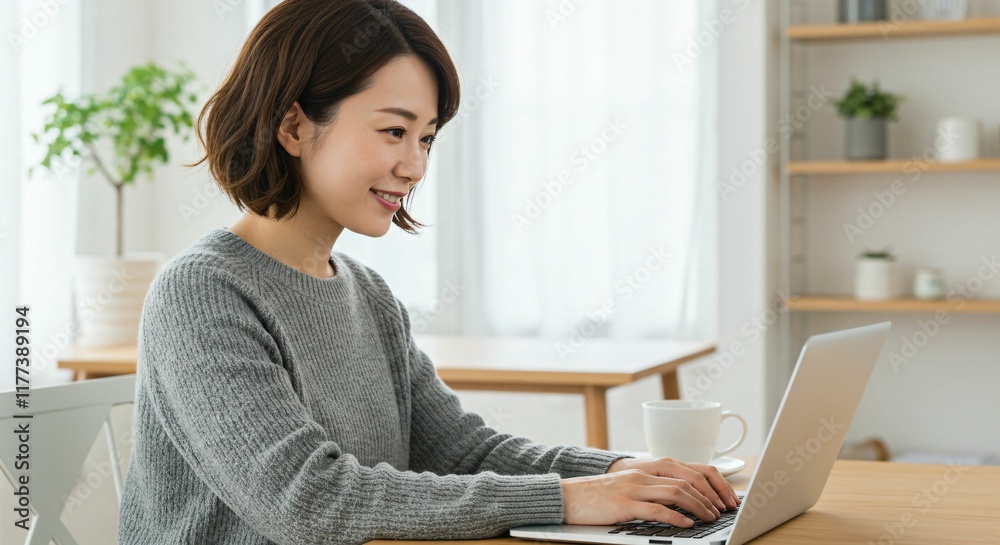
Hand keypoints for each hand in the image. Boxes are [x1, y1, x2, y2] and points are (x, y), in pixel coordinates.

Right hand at [561, 468, 724, 526]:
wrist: (569, 496)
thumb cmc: (599, 496)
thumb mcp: (630, 487)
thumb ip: (653, 489)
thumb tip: (681, 502)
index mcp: (647, 469)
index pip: (689, 470)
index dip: (711, 484)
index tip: (723, 499)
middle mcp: (643, 475)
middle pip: (687, 480)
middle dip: (710, 497)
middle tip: (722, 511)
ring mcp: (634, 488)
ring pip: (676, 492)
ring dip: (698, 506)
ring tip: (709, 518)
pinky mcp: (625, 504)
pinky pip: (656, 509)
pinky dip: (675, 517)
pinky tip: (686, 524)